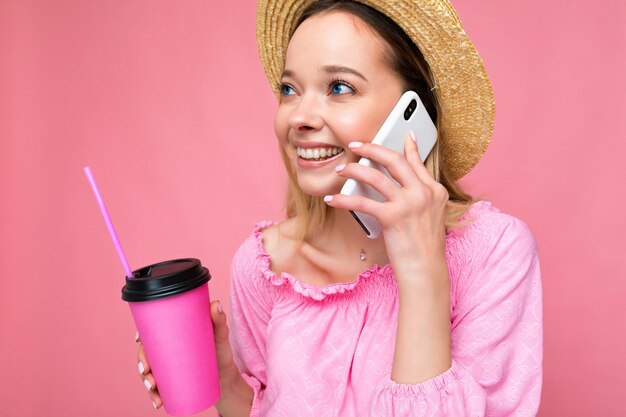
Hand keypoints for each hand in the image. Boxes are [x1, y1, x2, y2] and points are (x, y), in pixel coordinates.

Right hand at [136, 300, 244, 410]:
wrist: (227, 378)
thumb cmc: (221, 352)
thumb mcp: (220, 336)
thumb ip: (218, 321)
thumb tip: (216, 304)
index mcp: (173, 336)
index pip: (152, 333)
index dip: (140, 335)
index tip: (138, 340)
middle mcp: (168, 351)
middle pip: (147, 354)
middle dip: (141, 363)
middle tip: (146, 371)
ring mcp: (169, 367)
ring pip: (149, 372)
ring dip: (146, 382)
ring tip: (153, 389)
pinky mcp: (172, 382)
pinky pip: (158, 388)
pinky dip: (155, 396)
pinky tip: (157, 402)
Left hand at [324, 132, 448, 285]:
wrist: (426, 271)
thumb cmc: (425, 249)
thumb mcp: (431, 217)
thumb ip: (420, 197)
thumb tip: (403, 186)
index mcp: (435, 191)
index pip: (417, 162)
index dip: (408, 147)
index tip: (404, 135)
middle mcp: (424, 193)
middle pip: (394, 160)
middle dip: (372, 148)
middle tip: (355, 144)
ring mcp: (409, 204)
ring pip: (376, 176)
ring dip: (354, 170)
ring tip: (341, 170)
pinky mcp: (393, 217)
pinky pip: (362, 201)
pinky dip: (343, 198)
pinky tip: (332, 198)